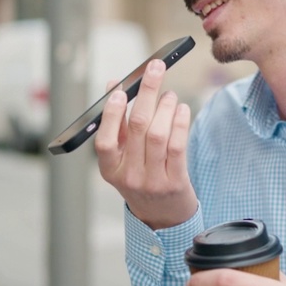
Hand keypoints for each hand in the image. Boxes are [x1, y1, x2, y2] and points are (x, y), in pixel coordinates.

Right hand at [95, 60, 196, 228]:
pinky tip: (181, 109)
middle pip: (136, 128)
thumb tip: (115, 85)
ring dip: (165, 106)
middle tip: (155, 69)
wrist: (164, 216)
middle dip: (147, 93)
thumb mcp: (123, 157)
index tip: (121, 89)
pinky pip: (177, 146)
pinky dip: (179, 122)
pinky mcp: (175, 182)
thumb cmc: (142, 177)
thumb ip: (118, 124)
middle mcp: (129, 177)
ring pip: (158, 134)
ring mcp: (153, 181)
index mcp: (110, 171)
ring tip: (169, 94)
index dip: (111, 114)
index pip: (104, 142)